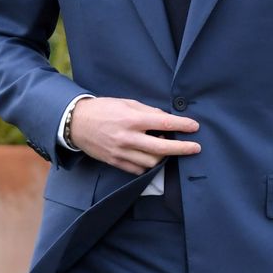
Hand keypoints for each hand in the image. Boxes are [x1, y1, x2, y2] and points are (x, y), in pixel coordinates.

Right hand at [69, 97, 200, 173]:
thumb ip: (148, 111)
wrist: (76, 123)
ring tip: (168, 148)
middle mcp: (127, 138)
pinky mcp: (115, 162)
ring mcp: (121, 152)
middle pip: (161, 148)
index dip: (182, 126)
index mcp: (132, 119)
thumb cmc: (104, 109)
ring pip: (151, 162)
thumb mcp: (127, 103)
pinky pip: (138, 169)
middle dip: (182, 149)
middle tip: (196, 148)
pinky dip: (149, 165)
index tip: (195, 127)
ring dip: (164, 156)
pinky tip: (153, 157)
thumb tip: (167, 118)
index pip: (164, 123)